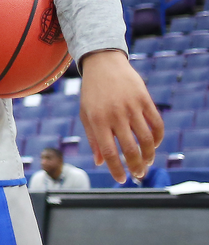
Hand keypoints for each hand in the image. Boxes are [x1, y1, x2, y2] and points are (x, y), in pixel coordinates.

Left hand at [78, 50, 162, 181]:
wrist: (103, 64)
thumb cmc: (92, 93)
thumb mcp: (86, 114)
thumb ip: (93, 139)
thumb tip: (101, 162)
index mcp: (97, 121)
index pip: (109, 152)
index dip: (116, 169)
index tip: (121, 180)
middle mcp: (115, 115)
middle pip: (130, 149)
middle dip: (136, 167)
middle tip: (138, 175)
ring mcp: (131, 107)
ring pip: (147, 140)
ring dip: (149, 156)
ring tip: (147, 162)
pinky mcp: (144, 100)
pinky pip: (157, 124)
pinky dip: (158, 138)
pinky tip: (154, 145)